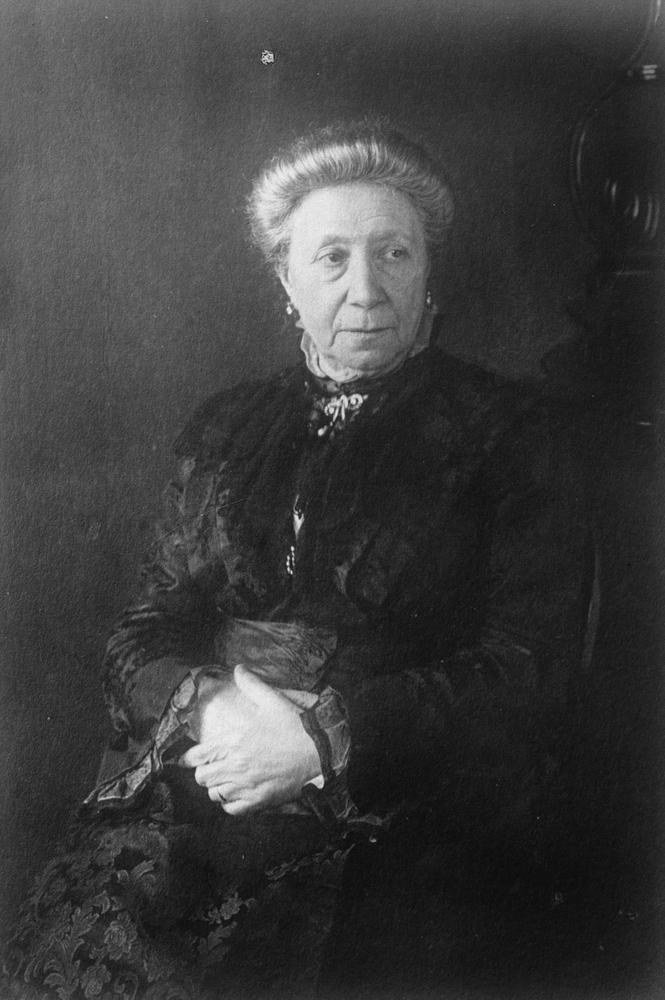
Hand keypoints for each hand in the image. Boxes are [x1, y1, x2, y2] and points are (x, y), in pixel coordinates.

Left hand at [179, 665, 320, 814]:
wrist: (320, 751)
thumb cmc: (295, 726)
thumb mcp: (273, 700)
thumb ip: (252, 684)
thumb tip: (239, 668)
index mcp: (234, 741)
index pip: (197, 756)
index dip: (189, 758)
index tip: (187, 759)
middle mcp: (236, 765)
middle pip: (202, 778)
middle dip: (205, 772)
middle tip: (213, 768)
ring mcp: (246, 785)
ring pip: (215, 794)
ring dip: (217, 787)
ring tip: (224, 781)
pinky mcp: (258, 801)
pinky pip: (231, 809)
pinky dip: (230, 804)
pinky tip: (236, 795)